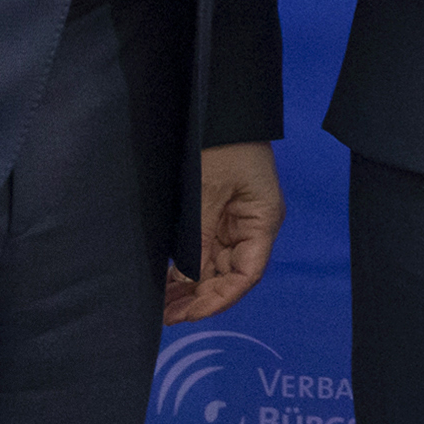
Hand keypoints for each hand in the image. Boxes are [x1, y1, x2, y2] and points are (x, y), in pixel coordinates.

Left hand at [167, 142, 284, 322]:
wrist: (217, 108)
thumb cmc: (220, 145)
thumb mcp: (206, 192)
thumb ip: (199, 238)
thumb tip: (187, 279)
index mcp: (262, 221)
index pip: (246, 275)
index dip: (219, 299)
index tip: (189, 314)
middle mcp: (252, 227)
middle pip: (229, 275)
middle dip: (199, 297)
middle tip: (166, 315)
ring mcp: (234, 222)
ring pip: (215, 267)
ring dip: (191, 287)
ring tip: (162, 305)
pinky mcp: (218, 215)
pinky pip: (205, 251)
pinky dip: (188, 268)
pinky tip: (168, 282)